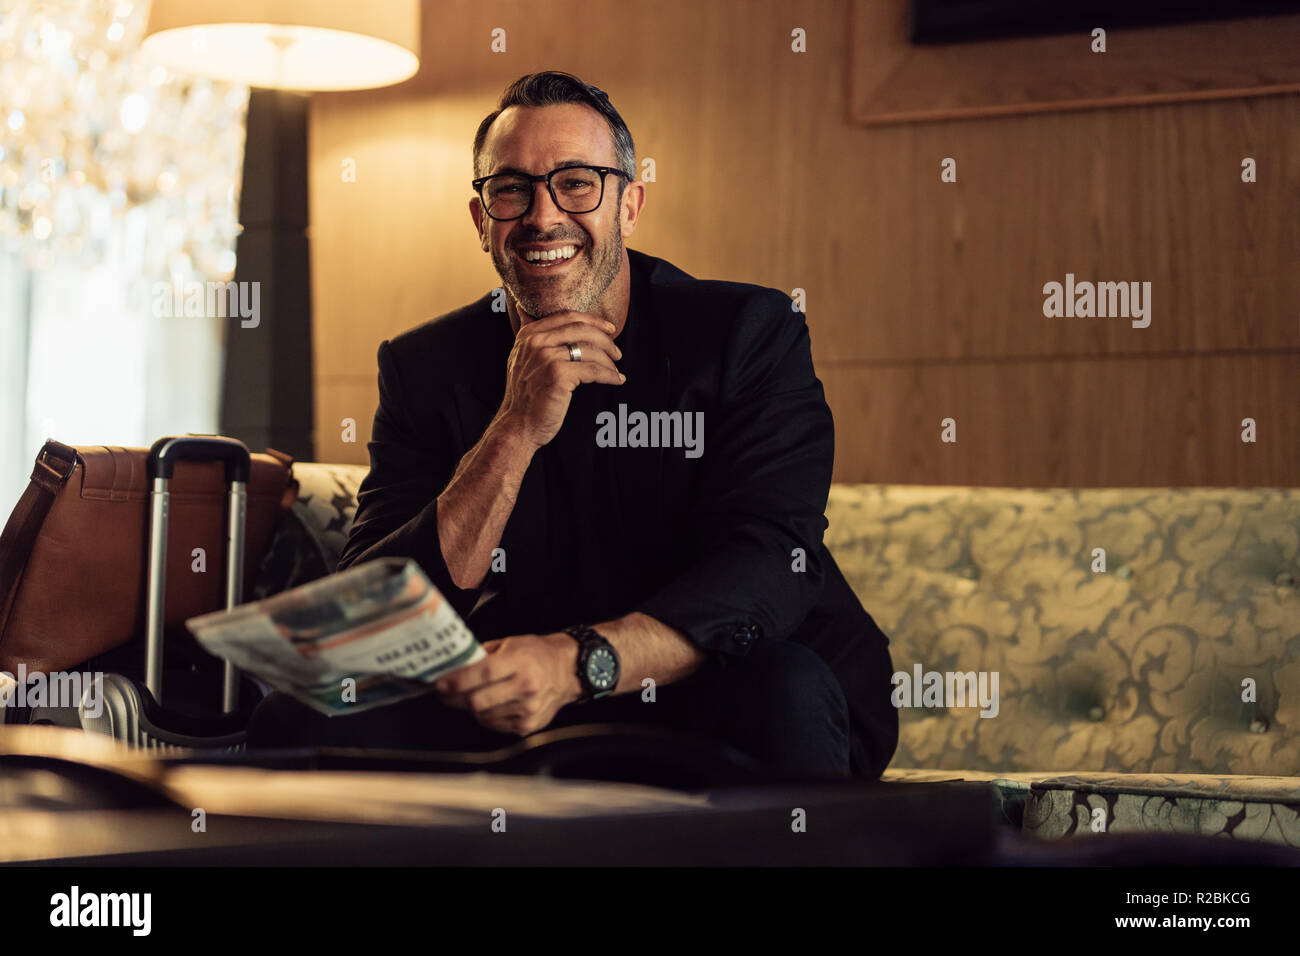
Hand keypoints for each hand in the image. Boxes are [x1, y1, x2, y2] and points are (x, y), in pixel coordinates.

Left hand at [434, 633, 581, 735]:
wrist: (568, 671)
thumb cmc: (537, 654)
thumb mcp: (511, 643)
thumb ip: (482, 655)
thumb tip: (454, 665)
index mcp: (521, 662)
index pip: (484, 674)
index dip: (458, 681)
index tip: (440, 683)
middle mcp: (526, 687)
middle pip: (478, 701)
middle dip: (454, 699)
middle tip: (444, 693)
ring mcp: (527, 710)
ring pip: (482, 716)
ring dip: (469, 708)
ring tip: (468, 696)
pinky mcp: (527, 726)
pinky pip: (494, 725)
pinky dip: (485, 716)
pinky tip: (488, 705)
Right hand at [497, 311, 624, 449]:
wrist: (518, 425)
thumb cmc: (524, 395)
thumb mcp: (519, 357)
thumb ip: (527, 334)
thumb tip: (522, 308)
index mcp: (529, 334)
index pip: (567, 316)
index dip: (593, 320)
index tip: (609, 329)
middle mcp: (536, 342)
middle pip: (581, 329)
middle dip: (605, 339)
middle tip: (617, 352)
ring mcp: (547, 357)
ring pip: (590, 349)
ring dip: (609, 360)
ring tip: (616, 369)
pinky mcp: (558, 374)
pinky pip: (593, 369)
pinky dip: (609, 375)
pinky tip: (617, 379)